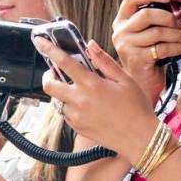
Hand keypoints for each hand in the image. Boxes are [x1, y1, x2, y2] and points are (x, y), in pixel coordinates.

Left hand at [35, 37, 159, 163]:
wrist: (140, 138)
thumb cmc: (136, 108)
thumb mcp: (125, 79)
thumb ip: (104, 61)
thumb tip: (90, 45)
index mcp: (91, 84)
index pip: (64, 62)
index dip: (49, 49)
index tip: (40, 41)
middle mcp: (79, 100)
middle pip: (49, 85)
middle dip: (49, 76)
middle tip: (58, 72)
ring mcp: (76, 116)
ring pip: (58, 100)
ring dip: (63, 93)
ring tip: (82, 92)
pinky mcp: (77, 128)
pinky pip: (66, 114)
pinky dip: (71, 107)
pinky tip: (88, 106)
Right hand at [111, 0, 180, 104]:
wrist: (143, 85)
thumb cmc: (149, 56)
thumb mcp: (147, 34)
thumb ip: (154, 19)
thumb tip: (173, 1)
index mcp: (120, 23)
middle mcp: (120, 33)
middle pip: (147, 14)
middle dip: (170, 18)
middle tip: (180, 26)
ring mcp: (126, 46)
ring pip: (158, 32)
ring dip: (178, 35)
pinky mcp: (137, 59)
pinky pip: (163, 48)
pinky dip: (178, 47)